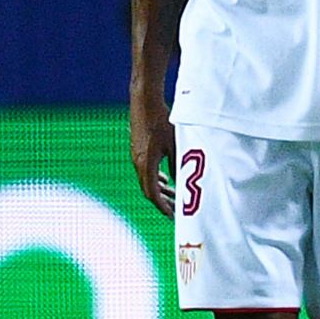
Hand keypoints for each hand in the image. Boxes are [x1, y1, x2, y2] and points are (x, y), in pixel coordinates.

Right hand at [129, 99, 177, 215]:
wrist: (144, 103)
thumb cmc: (161, 121)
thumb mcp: (175, 144)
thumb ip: (178, 164)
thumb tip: (182, 182)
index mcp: (146, 164)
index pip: (152, 193)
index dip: (162, 206)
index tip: (171, 216)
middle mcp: (138, 163)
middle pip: (148, 190)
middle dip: (162, 201)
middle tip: (174, 211)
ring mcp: (137, 157)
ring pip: (147, 180)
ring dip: (160, 190)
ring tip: (173, 196)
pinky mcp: (138, 150)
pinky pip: (146, 171)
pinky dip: (156, 178)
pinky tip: (165, 178)